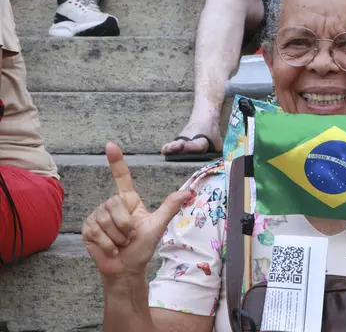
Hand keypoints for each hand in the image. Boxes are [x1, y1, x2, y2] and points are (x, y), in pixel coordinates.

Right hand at [82, 142, 191, 278]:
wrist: (127, 269)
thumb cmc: (142, 247)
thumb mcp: (157, 226)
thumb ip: (169, 207)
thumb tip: (188, 193)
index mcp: (128, 201)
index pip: (122, 177)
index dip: (116, 161)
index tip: (111, 145)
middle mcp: (111, 205)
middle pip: (115, 204)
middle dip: (126, 225)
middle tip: (130, 237)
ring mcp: (97, 216)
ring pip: (106, 220)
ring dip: (118, 237)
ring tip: (120, 243)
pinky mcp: (87, 229)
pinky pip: (97, 232)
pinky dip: (108, 245)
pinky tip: (111, 249)